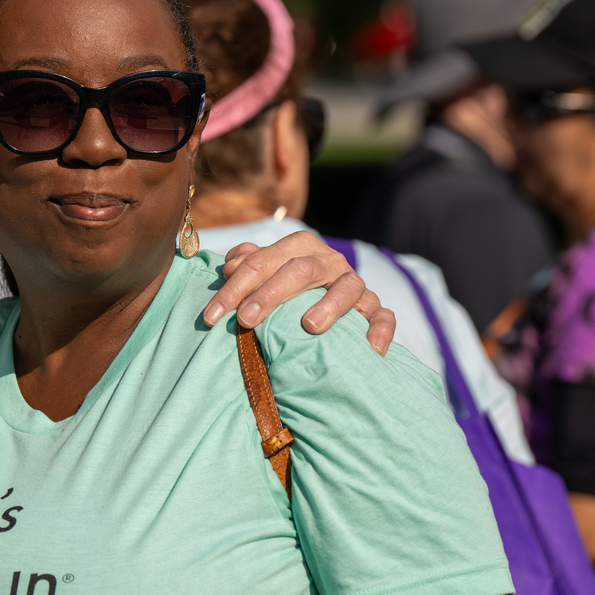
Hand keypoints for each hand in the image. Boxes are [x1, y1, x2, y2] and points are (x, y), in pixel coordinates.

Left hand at [201, 231, 394, 355]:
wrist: (322, 296)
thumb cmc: (282, 286)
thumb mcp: (263, 271)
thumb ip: (246, 264)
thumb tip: (230, 265)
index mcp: (298, 247)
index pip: (261, 261)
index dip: (234, 287)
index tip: (211, 316)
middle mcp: (329, 260)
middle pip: (300, 270)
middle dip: (270, 294)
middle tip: (245, 320)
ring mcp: (354, 282)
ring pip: (348, 288)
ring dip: (330, 306)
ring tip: (310, 326)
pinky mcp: (374, 306)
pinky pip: (383, 315)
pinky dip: (380, 329)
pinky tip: (371, 348)